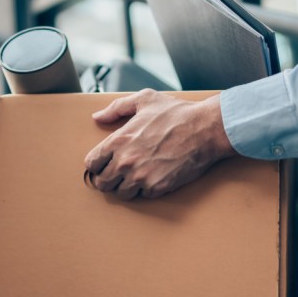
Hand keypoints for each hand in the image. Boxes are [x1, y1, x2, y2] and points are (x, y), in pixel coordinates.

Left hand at [84, 89, 237, 199]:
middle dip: (109, 179)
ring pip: (120, 194)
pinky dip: (146, 189)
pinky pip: (142, 196)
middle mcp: (125, 161)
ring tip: (136, 177)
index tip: (105, 164)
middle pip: (102, 183)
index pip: (92, 164)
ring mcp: (141, 177)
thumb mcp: (144, 100)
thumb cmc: (177, 113)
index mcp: (118, 140)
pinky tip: (153, 177)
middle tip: (119, 174)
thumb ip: (116, 108)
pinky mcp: (157, 188)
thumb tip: (97, 117)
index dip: (97, 164)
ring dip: (126, 187)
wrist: (205, 129)